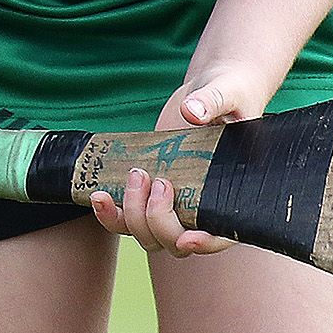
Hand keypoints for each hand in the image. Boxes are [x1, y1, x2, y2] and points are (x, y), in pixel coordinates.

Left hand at [88, 67, 267, 255]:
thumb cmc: (232, 93)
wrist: (212, 89)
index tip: (187, 238)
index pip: (223, 236)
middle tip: (157, 179)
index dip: (206, 243)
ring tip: (136, 175)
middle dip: (158, 219)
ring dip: (130, 217)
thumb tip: (192, 112)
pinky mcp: (148, 193)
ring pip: (147, 235)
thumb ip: (213, 103)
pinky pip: (126, 218)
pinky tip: (99, 195)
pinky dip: (110, 213)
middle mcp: (202, 208)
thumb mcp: (228, 94)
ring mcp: (173, 204)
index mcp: (233, 195)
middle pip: (175, 241)